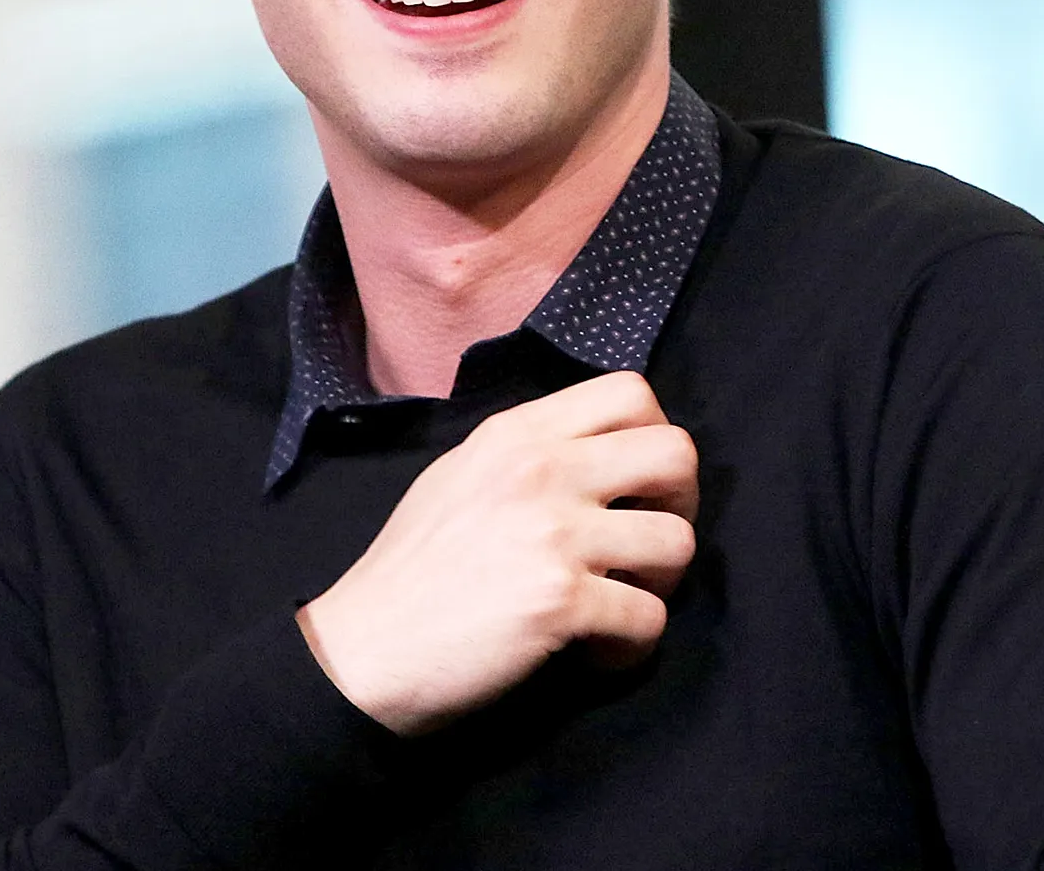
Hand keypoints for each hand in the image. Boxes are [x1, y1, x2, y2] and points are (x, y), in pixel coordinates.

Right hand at [295, 370, 698, 735]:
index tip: (636, 486)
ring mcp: (554, 532)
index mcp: (517, 433)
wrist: (362, 651)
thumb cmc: (408, 571)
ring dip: (661, 584)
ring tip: (619, 604)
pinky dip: (631, 647)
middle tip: (646, 544)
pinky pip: (649, 621)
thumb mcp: (459, 476)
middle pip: (677, 453)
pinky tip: (593, 652)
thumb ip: (525, 455)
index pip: (631, 391)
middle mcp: (542, 468)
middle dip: (681, 504)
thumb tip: (596, 459)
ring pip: (678, 542)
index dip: (654, 437)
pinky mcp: (561, 601)